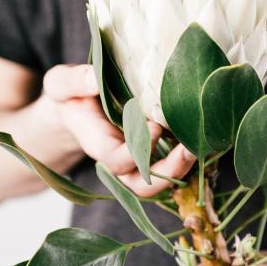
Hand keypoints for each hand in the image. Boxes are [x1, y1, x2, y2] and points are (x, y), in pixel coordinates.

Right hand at [42, 63, 195, 195]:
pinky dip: (188, 158)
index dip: (138, 151)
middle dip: (168, 174)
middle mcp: (119, 160)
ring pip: (160, 182)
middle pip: (142, 186)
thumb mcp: (61, 84)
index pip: (117, 161)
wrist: (77, 107)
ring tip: (201, 148)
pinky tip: (205, 139)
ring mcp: (136, 161)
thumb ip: (73, 81)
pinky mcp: (152, 153)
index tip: (155, 127)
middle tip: (189, 150)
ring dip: (182, 169)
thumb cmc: (71, 95)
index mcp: (97, 144)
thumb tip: (93, 79)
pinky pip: (171, 166)